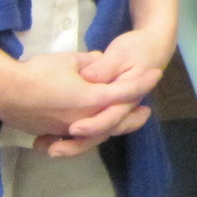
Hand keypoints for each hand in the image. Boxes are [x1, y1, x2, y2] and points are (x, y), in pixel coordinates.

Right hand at [0, 39, 155, 149]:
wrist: (4, 91)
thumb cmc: (38, 72)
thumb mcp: (69, 60)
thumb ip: (91, 63)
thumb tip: (100, 64)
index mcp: (92, 99)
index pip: (124, 92)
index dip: (142, 83)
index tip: (156, 75)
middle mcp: (85, 119)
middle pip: (117, 120)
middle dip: (133, 116)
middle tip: (146, 111)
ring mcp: (69, 129)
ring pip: (100, 133)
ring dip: (114, 127)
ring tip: (125, 122)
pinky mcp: (54, 133)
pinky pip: (79, 138)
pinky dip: (91, 135)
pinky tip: (93, 130)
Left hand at [59, 0, 176, 154]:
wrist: (153, 47)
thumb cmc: (137, 48)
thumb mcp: (120, 54)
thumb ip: (103, 68)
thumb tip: (87, 76)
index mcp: (126, 97)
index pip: (111, 117)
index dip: (94, 124)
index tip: (73, 129)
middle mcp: (119, 109)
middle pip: (99, 134)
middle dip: (76, 144)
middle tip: (52, 149)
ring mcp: (111, 111)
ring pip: (92, 136)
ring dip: (70, 146)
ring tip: (43, 146)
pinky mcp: (103, 110)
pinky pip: (88, 131)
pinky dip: (68, 137)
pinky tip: (44, 140)